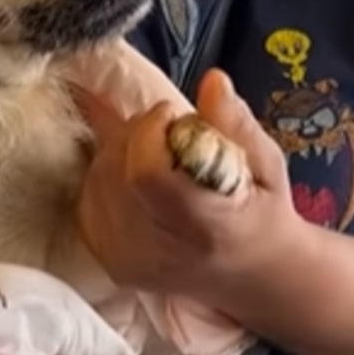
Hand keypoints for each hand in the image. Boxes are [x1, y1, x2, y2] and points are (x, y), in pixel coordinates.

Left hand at [76, 69, 302, 299]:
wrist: (252, 273)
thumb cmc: (260, 212)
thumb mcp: (267, 166)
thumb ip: (236, 124)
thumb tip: (213, 81)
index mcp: (206, 227)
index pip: (146, 173)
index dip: (149, 130)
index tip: (172, 116)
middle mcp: (159, 250)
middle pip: (115, 170)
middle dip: (135, 134)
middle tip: (167, 134)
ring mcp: (127, 260)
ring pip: (96, 179)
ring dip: (118, 151)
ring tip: (156, 154)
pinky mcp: (108, 259)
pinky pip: (86, 198)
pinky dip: (105, 175)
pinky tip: (133, 172)